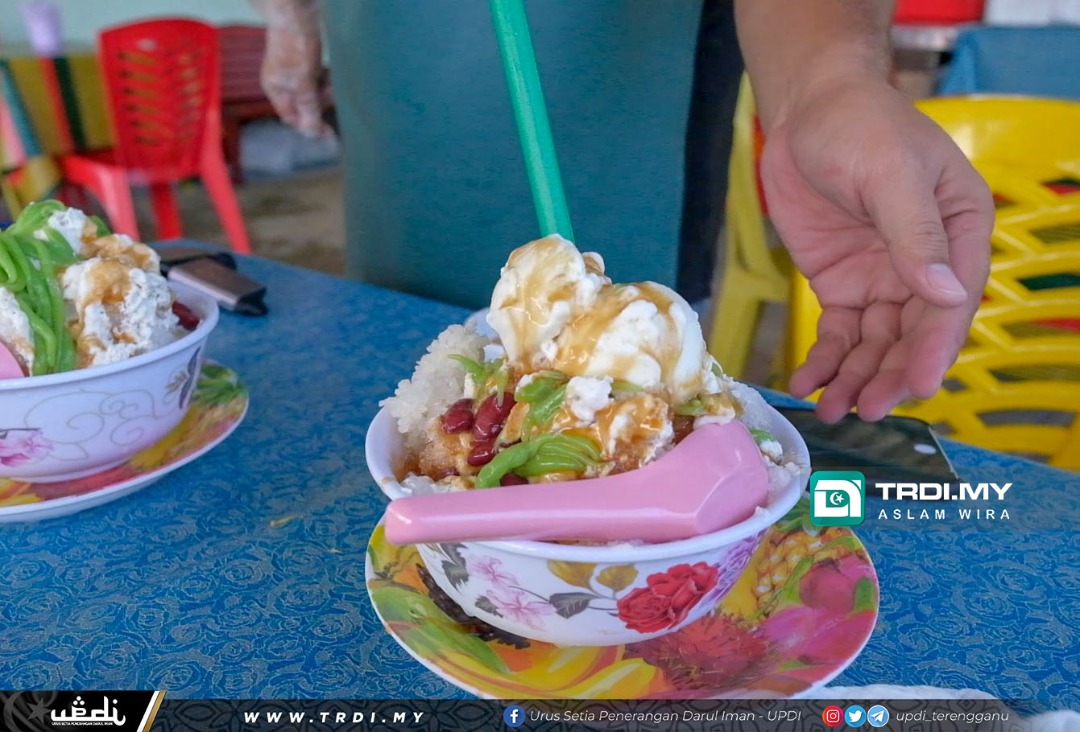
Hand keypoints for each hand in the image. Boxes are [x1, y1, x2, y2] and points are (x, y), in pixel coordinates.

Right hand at [261, 10, 330, 137]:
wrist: (297, 9)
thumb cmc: (294, 44)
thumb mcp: (303, 81)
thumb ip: (308, 107)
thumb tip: (311, 133)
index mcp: (275, 88)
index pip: (291, 117)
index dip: (308, 126)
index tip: (329, 132)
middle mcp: (283, 81)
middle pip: (304, 105)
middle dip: (320, 106)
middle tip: (334, 101)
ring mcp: (295, 70)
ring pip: (313, 91)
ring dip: (326, 93)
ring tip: (334, 87)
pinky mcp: (307, 59)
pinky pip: (319, 78)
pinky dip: (327, 80)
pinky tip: (335, 78)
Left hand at [761, 79, 992, 421]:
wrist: (806, 113)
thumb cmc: (861, 127)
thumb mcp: (892, 174)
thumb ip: (916, 235)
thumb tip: (946, 296)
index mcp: (960, 232)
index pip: (952, 302)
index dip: (935, 346)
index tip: (920, 385)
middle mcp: (926, 264)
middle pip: (913, 333)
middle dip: (891, 374)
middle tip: (868, 410)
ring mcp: (883, 278)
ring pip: (876, 343)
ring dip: (857, 378)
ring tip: (834, 410)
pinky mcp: (843, 285)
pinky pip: (839, 333)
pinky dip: (826, 360)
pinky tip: (809, 384)